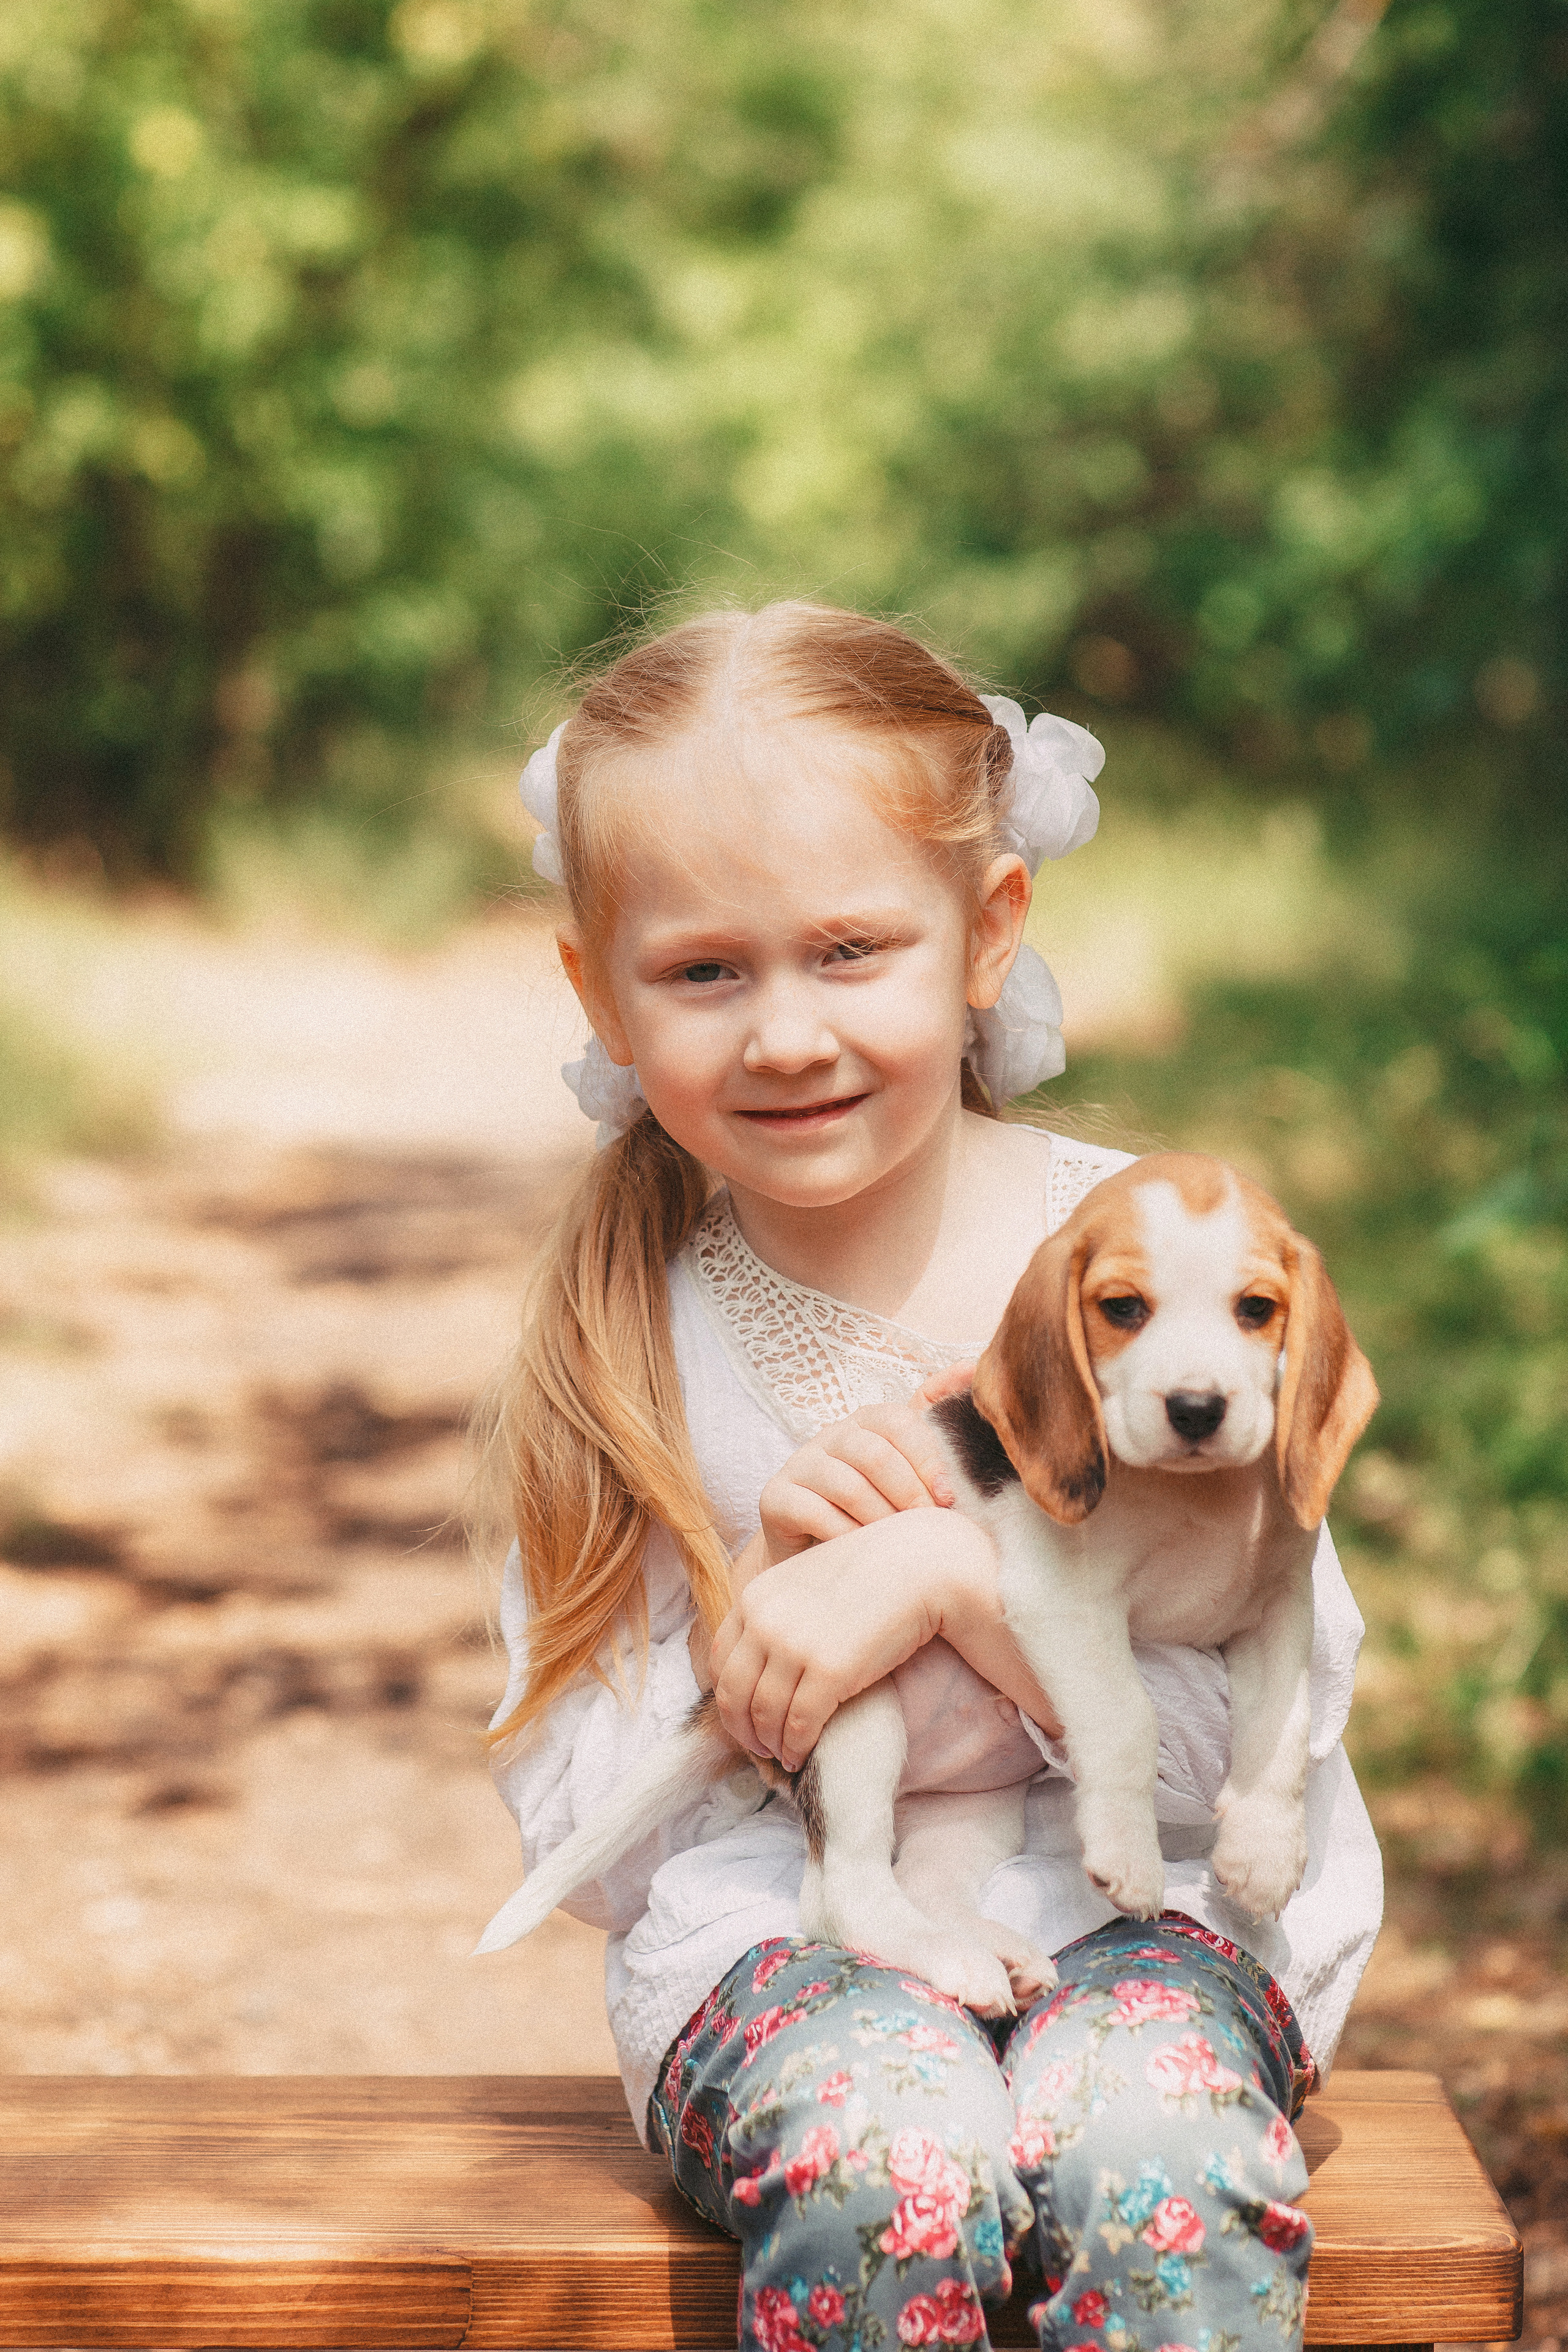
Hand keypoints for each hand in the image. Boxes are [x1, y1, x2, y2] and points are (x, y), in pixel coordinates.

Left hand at [710, 1506, 997, 1769]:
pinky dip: (796, 1747)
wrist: (918, 1565)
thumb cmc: (869, 1573)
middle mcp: (765, 1621)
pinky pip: (799, 1725)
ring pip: (765, 1715)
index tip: (743, 1716)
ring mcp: (794, 1646)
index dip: (729, 1696)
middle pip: (734, 1692)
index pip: (720, 1660)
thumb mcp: (805, 1582)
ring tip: (784, 1754)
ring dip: (771, 1743)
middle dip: (742, 1729)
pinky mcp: (828, 1671)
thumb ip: (777, 1613)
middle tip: (758, 1748)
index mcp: (755, 1596)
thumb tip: (763, 1664)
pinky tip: (802, 1754)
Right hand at [758, 1398, 960, 1562]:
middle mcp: (831, 1434)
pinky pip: (816, 1514)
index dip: (928, 1460)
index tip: (949, 1497)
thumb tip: (970, 1366)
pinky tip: (862, 1550)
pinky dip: (847, 1536)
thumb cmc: (874, 1501)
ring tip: (899, 1543)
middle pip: (875, 1455)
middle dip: (909, 1493)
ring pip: (848, 1487)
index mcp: (867, 1420)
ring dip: (881, 1520)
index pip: (899, 1423)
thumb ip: (935, 1414)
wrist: (816, 1544)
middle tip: (927, 1525)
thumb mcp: (907, 1462)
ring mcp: (800, 1464)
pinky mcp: (776, 1496)